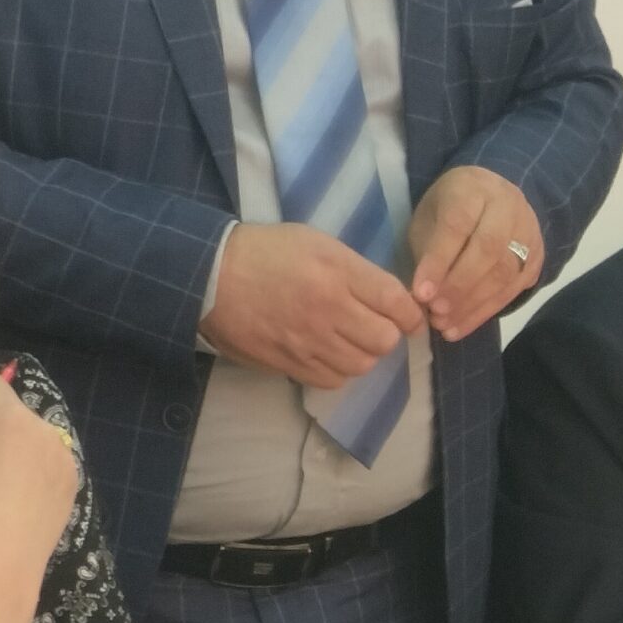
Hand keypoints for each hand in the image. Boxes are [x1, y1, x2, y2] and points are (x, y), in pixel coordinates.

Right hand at [202, 224, 422, 386]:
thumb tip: (387, 300)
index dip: (411, 314)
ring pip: (362, 365)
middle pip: (385, 340)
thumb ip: (355, 269)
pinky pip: (333, 380)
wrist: (211, 275)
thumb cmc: (266, 251)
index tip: (410, 317)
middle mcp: (329, 309)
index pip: (396, 302)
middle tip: (375, 326)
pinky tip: (327, 354)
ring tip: (349, 341)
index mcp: (338, 272)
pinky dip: (337, 370)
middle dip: (386, 334)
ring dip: (362, 354)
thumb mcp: (316, 242)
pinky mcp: (290, 364)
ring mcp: (309, 341)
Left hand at [408, 168, 543, 341]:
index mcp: (473, 188)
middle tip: (435, 312)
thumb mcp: (429, 217)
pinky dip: (485, 312)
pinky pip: (513, 289)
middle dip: (459, 286)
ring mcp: (528, 231)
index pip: (458, 224)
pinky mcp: (537, 257)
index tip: (420, 293)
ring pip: (505, 272)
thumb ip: (427, 250)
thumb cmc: (448, 209)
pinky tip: (460, 328)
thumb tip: (420, 298)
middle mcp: (507, 205)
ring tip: (444, 325)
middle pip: (489, 249)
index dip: (439, 261)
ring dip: (472, 304)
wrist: (491, 197)